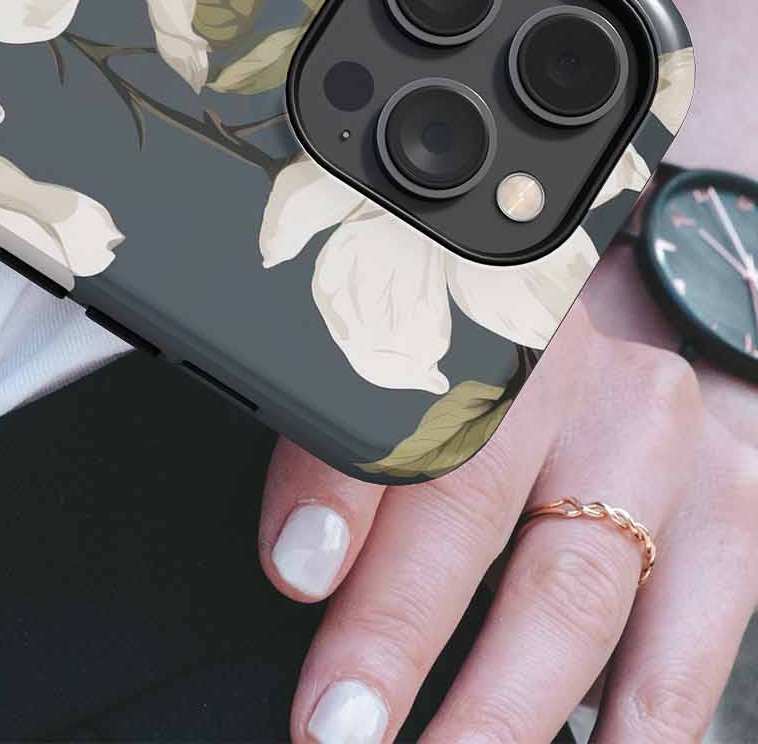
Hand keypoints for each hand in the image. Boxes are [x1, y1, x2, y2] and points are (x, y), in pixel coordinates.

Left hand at [258, 257, 757, 742]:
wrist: (656, 308)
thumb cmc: (499, 353)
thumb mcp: (423, 349)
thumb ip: (352, 423)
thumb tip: (298, 553)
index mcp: (465, 311)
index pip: (393, 390)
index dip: (338, 482)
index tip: (295, 569)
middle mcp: (566, 362)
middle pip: (474, 493)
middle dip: (398, 624)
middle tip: (336, 724)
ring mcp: (655, 439)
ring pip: (574, 585)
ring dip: (500, 702)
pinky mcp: (726, 507)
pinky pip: (686, 640)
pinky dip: (634, 727)